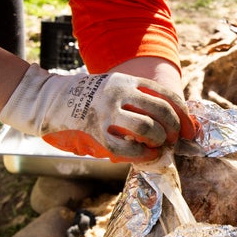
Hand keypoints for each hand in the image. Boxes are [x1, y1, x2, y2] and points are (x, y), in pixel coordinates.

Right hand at [0, 64, 195, 162]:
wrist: (48, 98)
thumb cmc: (88, 96)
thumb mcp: (115, 86)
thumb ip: (138, 98)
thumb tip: (170, 121)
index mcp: (128, 80)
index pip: (167, 95)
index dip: (183, 115)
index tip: (189, 129)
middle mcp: (120, 93)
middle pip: (161, 111)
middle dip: (173, 129)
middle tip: (172, 139)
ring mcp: (106, 112)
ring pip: (146, 128)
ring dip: (158, 141)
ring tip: (158, 145)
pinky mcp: (94, 131)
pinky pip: (125, 148)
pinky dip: (141, 154)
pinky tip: (147, 155)